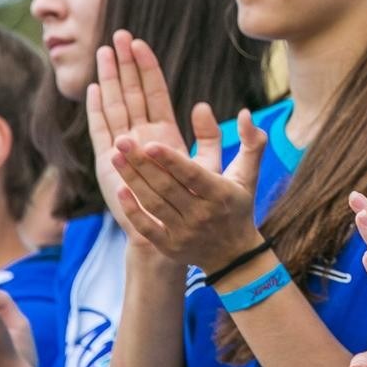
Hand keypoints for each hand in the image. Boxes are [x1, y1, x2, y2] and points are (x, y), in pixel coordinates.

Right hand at [86, 31, 191, 242]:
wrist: (172, 233)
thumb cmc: (193, 202)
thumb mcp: (210, 166)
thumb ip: (212, 138)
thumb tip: (205, 106)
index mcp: (165, 132)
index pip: (154, 91)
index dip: (147, 67)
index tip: (139, 42)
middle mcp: (141, 136)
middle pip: (132, 92)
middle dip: (125, 64)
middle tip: (118, 34)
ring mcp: (124, 147)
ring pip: (116, 105)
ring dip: (109, 79)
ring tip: (104, 52)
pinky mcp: (110, 162)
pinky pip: (102, 130)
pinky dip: (97, 110)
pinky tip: (94, 89)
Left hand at [107, 79, 267, 273]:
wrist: (233, 255)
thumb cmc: (239, 205)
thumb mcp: (248, 173)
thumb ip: (251, 141)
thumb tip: (245, 112)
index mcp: (221, 194)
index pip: (192, 175)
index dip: (171, 160)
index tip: (151, 143)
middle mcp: (202, 214)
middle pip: (167, 187)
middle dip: (142, 164)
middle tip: (122, 141)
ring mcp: (184, 232)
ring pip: (153, 204)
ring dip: (132, 180)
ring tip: (115, 157)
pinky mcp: (170, 246)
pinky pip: (147, 227)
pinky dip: (132, 210)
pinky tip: (119, 190)